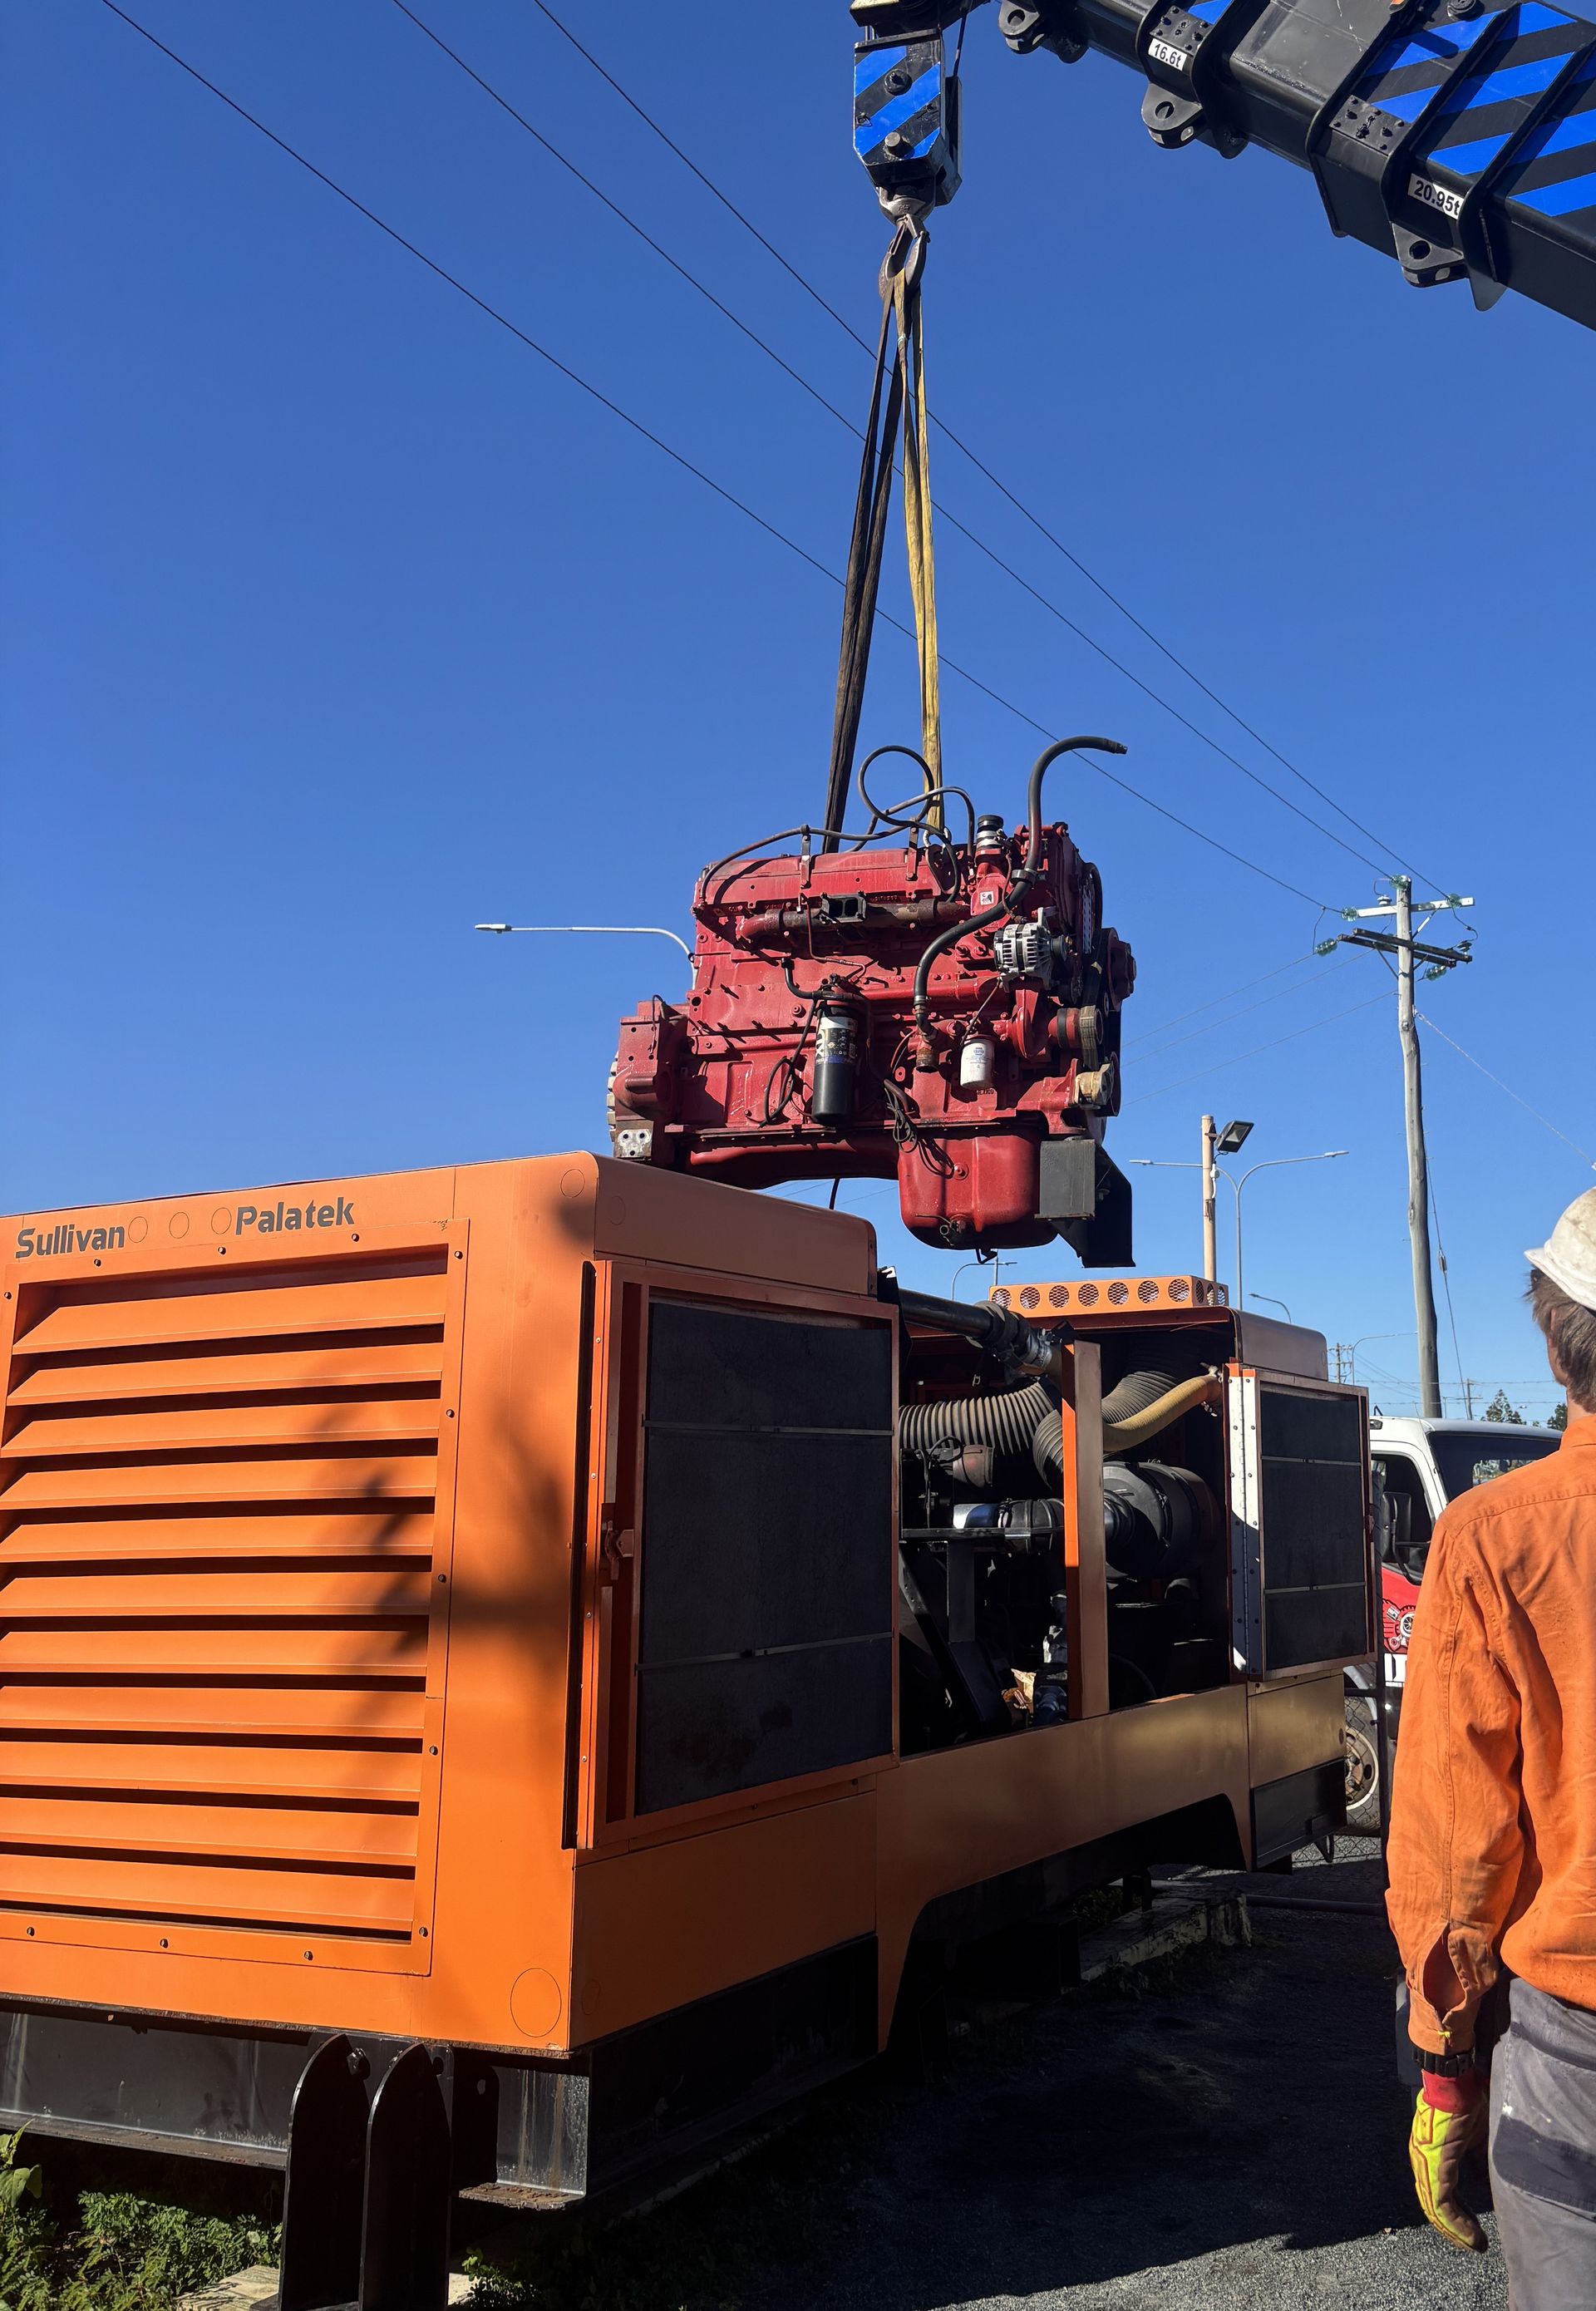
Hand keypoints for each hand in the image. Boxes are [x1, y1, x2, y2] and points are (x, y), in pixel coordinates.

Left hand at [1409, 2074, 1487, 2253]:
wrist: (1458, 2079)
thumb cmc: (1470, 2101)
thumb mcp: (1478, 2139)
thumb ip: (1478, 2161)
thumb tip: (1489, 2186)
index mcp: (1434, 2152)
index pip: (1440, 2192)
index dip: (1457, 2214)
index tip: (1475, 2232)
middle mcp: (1424, 2159)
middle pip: (1436, 2204)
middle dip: (1456, 2227)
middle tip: (1474, 2244)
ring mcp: (1427, 2161)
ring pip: (1437, 2207)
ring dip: (1457, 2230)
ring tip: (1475, 2244)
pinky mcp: (1435, 2163)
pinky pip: (1442, 2201)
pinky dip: (1457, 2222)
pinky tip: (1473, 2237)